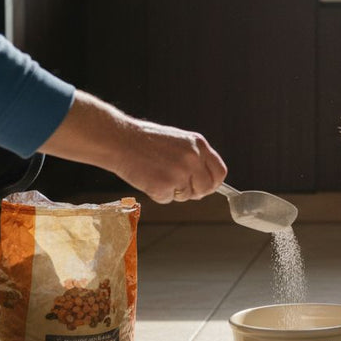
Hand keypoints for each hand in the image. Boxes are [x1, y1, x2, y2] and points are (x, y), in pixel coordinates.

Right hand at [111, 117, 227, 203]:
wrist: (120, 140)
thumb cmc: (146, 141)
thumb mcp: (179, 141)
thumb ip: (195, 157)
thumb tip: (207, 179)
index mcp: (199, 145)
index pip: (220, 172)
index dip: (213, 183)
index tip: (205, 187)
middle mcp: (193, 158)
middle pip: (206, 188)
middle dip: (194, 192)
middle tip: (178, 186)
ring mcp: (180, 172)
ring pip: (186, 195)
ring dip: (173, 192)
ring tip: (157, 174)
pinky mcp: (164, 185)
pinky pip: (167, 199)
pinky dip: (157, 194)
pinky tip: (148, 178)